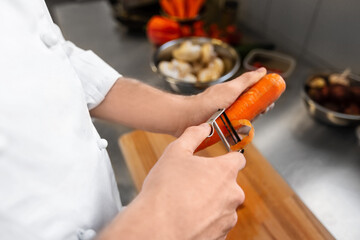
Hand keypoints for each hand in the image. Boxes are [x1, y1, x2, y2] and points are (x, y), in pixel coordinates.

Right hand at [139, 123, 244, 239]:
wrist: (157, 228)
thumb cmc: (165, 189)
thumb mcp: (175, 152)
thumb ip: (193, 135)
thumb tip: (204, 127)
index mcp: (225, 172)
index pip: (238, 160)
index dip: (227, 158)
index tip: (218, 161)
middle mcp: (232, 195)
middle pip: (228, 184)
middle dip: (213, 183)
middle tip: (191, 184)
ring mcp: (228, 218)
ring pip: (222, 205)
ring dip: (210, 203)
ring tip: (186, 203)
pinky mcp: (221, 236)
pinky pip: (216, 223)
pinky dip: (206, 220)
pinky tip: (187, 218)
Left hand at [176, 68, 266, 136]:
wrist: (188, 118)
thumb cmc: (208, 102)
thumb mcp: (231, 89)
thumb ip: (247, 80)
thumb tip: (262, 71)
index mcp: (233, 95)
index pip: (253, 95)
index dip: (263, 98)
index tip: (271, 101)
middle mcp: (230, 106)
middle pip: (250, 109)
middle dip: (258, 111)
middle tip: (263, 112)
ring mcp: (225, 118)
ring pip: (243, 121)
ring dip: (248, 123)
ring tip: (249, 123)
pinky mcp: (220, 130)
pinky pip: (234, 133)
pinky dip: (238, 134)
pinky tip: (240, 135)